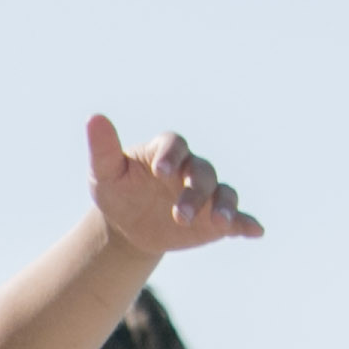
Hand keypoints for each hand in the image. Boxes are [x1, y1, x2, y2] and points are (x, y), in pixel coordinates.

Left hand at [88, 117, 262, 258]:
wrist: (129, 224)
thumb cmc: (118, 191)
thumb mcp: (105, 173)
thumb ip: (103, 148)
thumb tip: (94, 118)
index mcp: (166, 152)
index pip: (174, 146)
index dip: (170, 157)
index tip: (160, 172)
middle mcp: (191, 168)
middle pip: (201, 173)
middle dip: (194, 193)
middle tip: (178, 215)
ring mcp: (207, 193)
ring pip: (222, 193)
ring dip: (224, 207)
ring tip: (221, 223)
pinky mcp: (215, 218)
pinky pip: (236, 218)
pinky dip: (246, 223)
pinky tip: (255, 231)